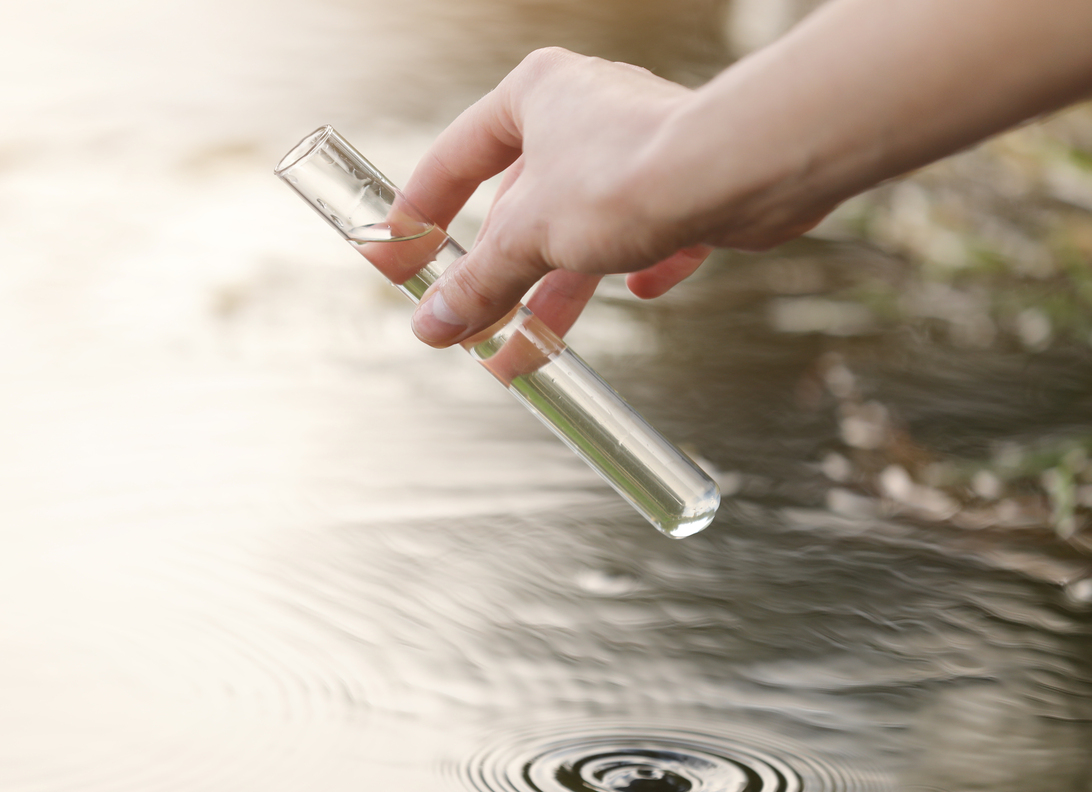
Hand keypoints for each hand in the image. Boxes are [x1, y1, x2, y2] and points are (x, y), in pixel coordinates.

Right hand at [402, 48, 721, 346]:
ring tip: (521, 352)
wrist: (739, 174)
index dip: (418, 213)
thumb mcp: (530, 238)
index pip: (454, 158)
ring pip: (576, 231)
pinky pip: (647, 232)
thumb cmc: (629, 175)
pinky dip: (634, 266)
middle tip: (461, 326)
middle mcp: (583, 113)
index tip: (395, 257)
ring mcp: (636, 147)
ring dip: (549, 293)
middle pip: (517, 206)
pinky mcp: (687, 181)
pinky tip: (636, 291)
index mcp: (534, 96)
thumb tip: (433, 323)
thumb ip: (478, 282)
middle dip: (492, 276)